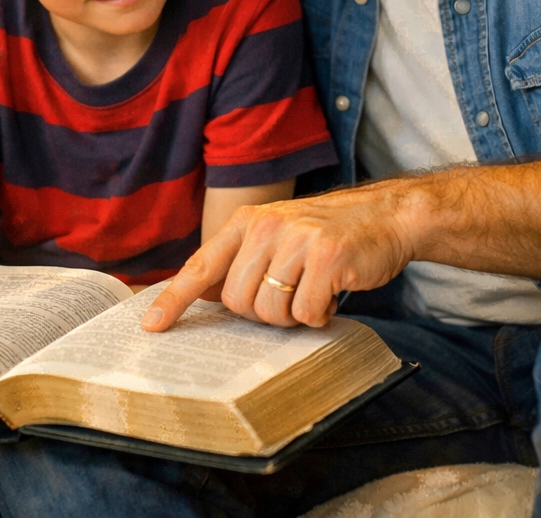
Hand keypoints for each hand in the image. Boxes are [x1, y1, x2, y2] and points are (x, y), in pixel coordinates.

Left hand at [141, 183, 414, 331]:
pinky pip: (306, 313)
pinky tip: (333, 292)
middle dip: (263, 313)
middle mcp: (267, 226)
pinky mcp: (328, 257)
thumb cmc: (329, 234)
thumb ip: (243, 261)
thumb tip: (204, 295)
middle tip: (290, 295)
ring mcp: (298, 240)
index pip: (200, 265)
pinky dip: (320, 314)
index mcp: (247, 222)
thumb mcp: (278, 235)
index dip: (174, 299)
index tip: (152, 325)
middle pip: (238, 302)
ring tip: (312, 291)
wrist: (387, 215)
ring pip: (270, 311)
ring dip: (293, 316)